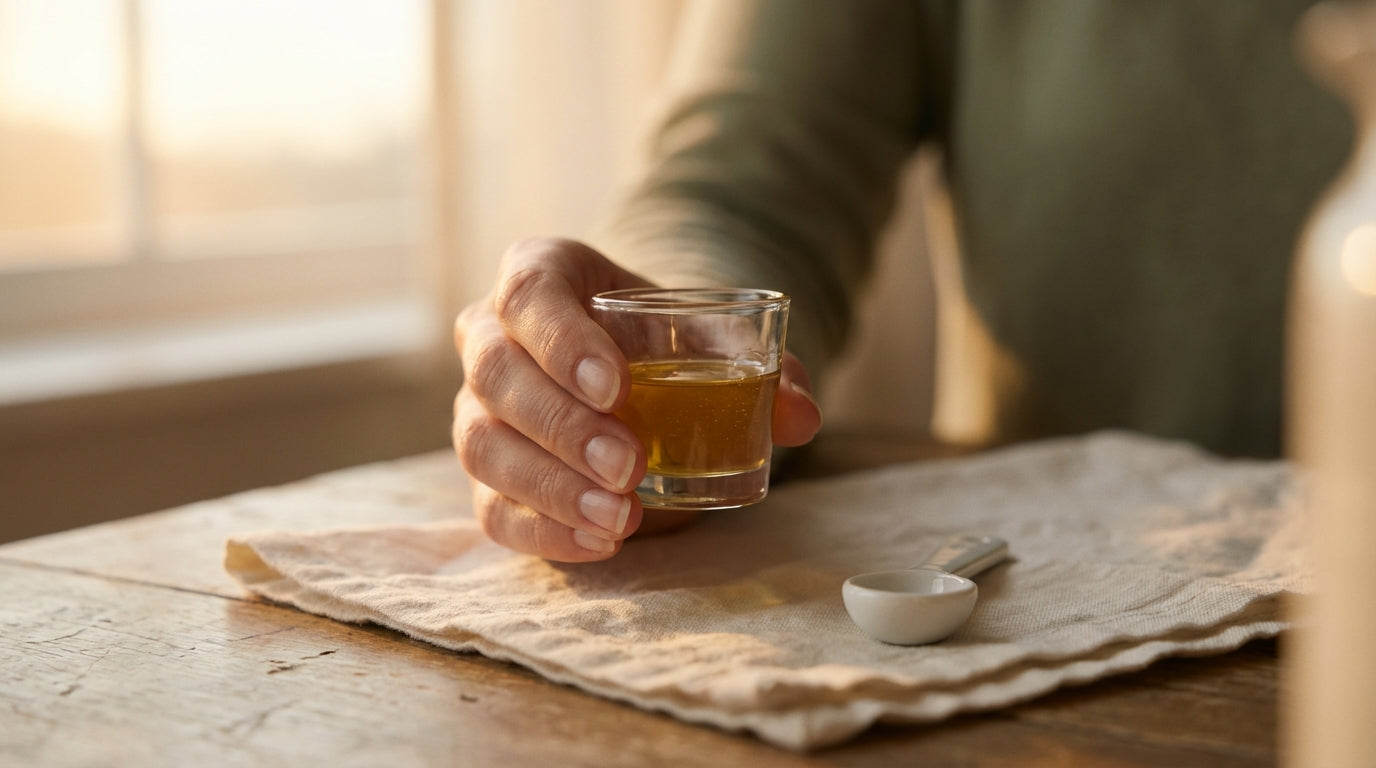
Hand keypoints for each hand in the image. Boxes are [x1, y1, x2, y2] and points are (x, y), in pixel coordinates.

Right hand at [452, 237, 822, 560]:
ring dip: (552, 487)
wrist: (630, 374)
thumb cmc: (659, 342)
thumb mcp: (709, 336)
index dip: (562, 340)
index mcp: (539, 276)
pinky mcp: (485, 473)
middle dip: (563, 427)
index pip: (528, 294)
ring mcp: (477, 407)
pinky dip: (545, 531)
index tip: (615, 386)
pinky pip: (492, 508)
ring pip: (482, 445)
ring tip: (622, 517)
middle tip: (629, 467)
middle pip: (497, 374)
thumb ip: (756, 364)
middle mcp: (490, 335)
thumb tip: (801, 414)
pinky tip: (601, 542)